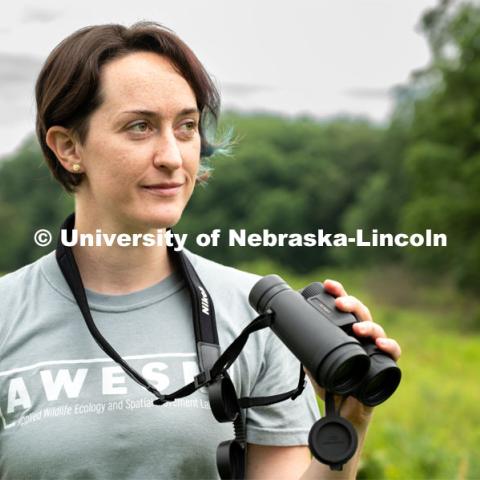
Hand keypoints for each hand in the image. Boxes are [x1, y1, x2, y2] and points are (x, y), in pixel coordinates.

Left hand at [304, 279, 401, 428]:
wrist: (344, 411)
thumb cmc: (333, 384)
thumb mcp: (315, 365)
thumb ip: (307, 352)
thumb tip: (289, 336)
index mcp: (346, 331)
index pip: (344, 307)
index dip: (338, 293)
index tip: (327, 284)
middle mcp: (361, 336)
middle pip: (360, 313)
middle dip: (350, 303)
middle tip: (338, 303)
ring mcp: (374, 349)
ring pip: (376, 329)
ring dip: (367, 325)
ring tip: (357, 328)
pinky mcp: (384, 366)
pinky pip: (392, 354)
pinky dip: (389, 347)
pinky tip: (380, 344)